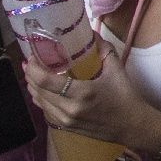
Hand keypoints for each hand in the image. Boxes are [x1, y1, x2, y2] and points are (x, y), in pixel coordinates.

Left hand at [24, 46, 157, 152]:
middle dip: (29, 74)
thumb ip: (103, 50)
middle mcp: (68, 109)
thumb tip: (92, 34)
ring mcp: (65, 120)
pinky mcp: (64, 127)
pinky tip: (42, 89)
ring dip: (32, 86)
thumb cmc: (125, 97)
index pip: (46, 80)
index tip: (31, 56)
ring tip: (32, 73)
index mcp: (81, 93)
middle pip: (37, 90)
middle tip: (30, 61)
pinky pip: (45, 110)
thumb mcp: (117, 70)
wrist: (131, 126)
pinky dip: (40, 98)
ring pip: (38, 101)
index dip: (33, 67)